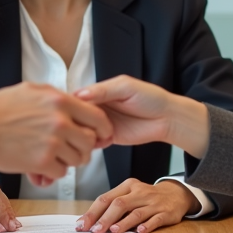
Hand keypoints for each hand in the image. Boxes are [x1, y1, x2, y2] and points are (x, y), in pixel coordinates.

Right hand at [0, 82, 111, 178]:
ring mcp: (53, 143)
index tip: (100, 134)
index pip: (97, 117)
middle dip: (84, 147)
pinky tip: (43, 164)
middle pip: (90, 141)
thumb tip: (73, 100)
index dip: (102, 128)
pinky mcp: (43, 162)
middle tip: (73, 148)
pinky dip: (54, 171)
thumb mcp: (31, 91)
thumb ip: (56, 96)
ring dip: (69, 160)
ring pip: (78, 159)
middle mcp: (61, 121)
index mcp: (60, 101)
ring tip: (55, 156)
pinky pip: (62, 172)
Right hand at [75, 75, 208, 156]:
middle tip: (73, 126)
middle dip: (73, 121)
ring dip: (81, 134)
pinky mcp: (109, 138)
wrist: (167, 119)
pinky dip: (91, 145)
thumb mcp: (125, 87)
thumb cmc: (151, 98)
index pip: (78, 97)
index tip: (64, 111)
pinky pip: (94, 142)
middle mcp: (99, 108)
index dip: (70, 104)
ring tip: (83, 136)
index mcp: (100, 92)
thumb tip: (80, 94)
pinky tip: (94, 144)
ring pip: (83, 130)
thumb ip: (103, 90)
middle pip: (77, 116)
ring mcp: (103, 123)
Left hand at [76, 178, 198, 232]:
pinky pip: (155, 219)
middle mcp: (140, 192)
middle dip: (105, 218)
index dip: (93, 212)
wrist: (175, 194)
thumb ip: (114, 205)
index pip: (106, 198)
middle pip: (119, 204)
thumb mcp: (131, 195)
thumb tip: (92, 222)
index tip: (82, 224)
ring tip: (113, 231)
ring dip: (123, 223)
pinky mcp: (166, 213)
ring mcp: (153, 202)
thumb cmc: (146, 198)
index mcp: (128, 186)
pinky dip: (147, 225)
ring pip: (136, 212)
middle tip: (95, 231)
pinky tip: (140, 232)